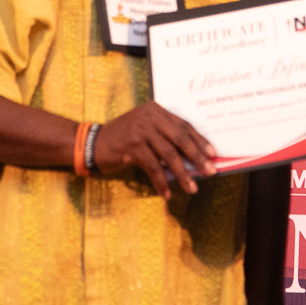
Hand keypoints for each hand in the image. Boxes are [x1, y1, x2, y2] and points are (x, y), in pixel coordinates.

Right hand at [92, 101, 216, 198]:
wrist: (92, 144)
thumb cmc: (122, 139)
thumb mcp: (144, 131)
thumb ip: (164, 137)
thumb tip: (192, 157)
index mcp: (156, 110)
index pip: (184, 125)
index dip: (200, 140)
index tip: (213, 154)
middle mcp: (150, 117)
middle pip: (180, 138)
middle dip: (197, 157)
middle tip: (210, 171)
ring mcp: (140, 130)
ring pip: (169, 155)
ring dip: (183, 174)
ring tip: (192, 188)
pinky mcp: (131, 146)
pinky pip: (153, 167)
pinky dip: (161, 182)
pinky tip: (167, 193)